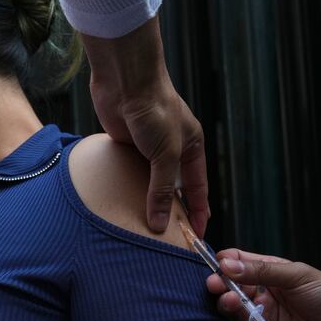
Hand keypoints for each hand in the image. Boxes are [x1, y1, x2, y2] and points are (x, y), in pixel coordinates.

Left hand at [81, 16, 208, 236]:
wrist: (125, 81)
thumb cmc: (154, 110)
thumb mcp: (165, 154)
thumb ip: (161, 189)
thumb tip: (159, 223)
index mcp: (192, 146)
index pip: (198, 188)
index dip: (198, 212)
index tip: (196, 236)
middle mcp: (172, 148)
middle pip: (173, 187)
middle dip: (171, 210)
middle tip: (167, 239)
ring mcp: (147, 147)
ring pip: (148, 182)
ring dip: (146, 201)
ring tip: (142, 228)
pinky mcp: (126, 145)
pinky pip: (128, 173)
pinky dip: (127, 187)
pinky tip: (121, 204)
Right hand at [206, 248, 320, 320]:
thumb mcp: (298, 275)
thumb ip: (262, 270)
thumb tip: (227, 264)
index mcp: (270, 271)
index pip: (238, 261)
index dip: (224, 260)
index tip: (217, 262)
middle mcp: (261, 292)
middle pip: (228, 283)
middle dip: (218, 280)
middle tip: (213, 281)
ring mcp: (260, 315)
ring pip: (230, 304)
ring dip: (223, 298)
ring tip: (226, 295)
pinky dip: (233, 316)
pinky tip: (234, 306)